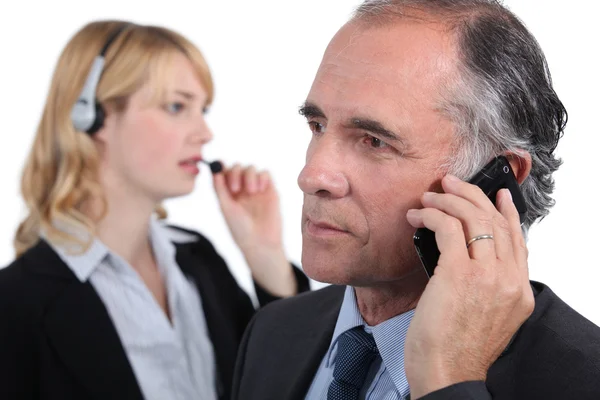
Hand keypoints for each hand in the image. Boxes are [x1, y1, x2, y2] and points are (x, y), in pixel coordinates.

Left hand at [212, 163, 295, 296]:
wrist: (260, 241)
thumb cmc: (240, 229)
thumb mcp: (226, 208)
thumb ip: (220, 188)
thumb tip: (214, 170)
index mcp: (228, 193)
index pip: (224, 172)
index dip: (221, 167)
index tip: (219, 166)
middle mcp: (242, 189)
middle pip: (237, 168)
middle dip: (235, 173)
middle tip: (236, 188)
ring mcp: (256, 189)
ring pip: (251, 168)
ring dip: (249, 175)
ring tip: (251, 192)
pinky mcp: (270, 190)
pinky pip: (265, 174)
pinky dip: (261, 177)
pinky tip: (259, 190)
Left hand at [404, 174, 533, 397]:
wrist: (447, 375)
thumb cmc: (456, 350)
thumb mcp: (485, 317)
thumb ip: (488, 287)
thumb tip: (466, 256)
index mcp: (519, 292)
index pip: (517, 240)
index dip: (505, 212)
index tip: (496, 195)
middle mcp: (509, 281)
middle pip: (496, 222)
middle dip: (471, 195)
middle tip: (450, 183)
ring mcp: (488, 276)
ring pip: (474, 218)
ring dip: (448, 200)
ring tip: (428, 197)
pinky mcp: (460, 274)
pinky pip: (449, 228)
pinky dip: (433, 215)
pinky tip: (419, 215)